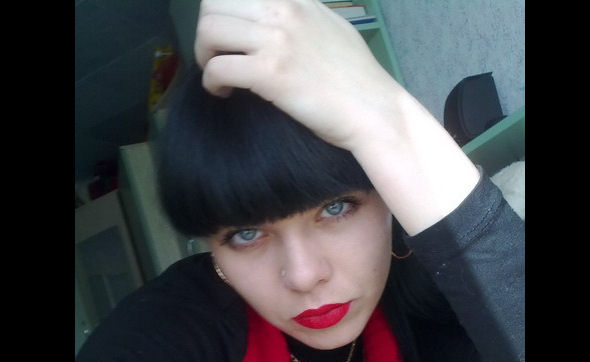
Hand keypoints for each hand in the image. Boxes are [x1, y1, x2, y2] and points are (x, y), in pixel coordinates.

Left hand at [194, 0, 400, 149]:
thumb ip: (301, 15)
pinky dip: (212, 82)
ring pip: (210, 31)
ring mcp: (277, 40)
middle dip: (207, 33)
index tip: (226, 34)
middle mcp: (284, 10)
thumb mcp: (330, 27)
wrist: (373, 111)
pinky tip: (224, 93)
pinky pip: (219, 68)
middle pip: (213, 4)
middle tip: (216, 56)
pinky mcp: (271, 74)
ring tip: (218, 75)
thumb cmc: (357, 78)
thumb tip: (278, 15)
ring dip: (205, 56)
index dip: (221, 9)